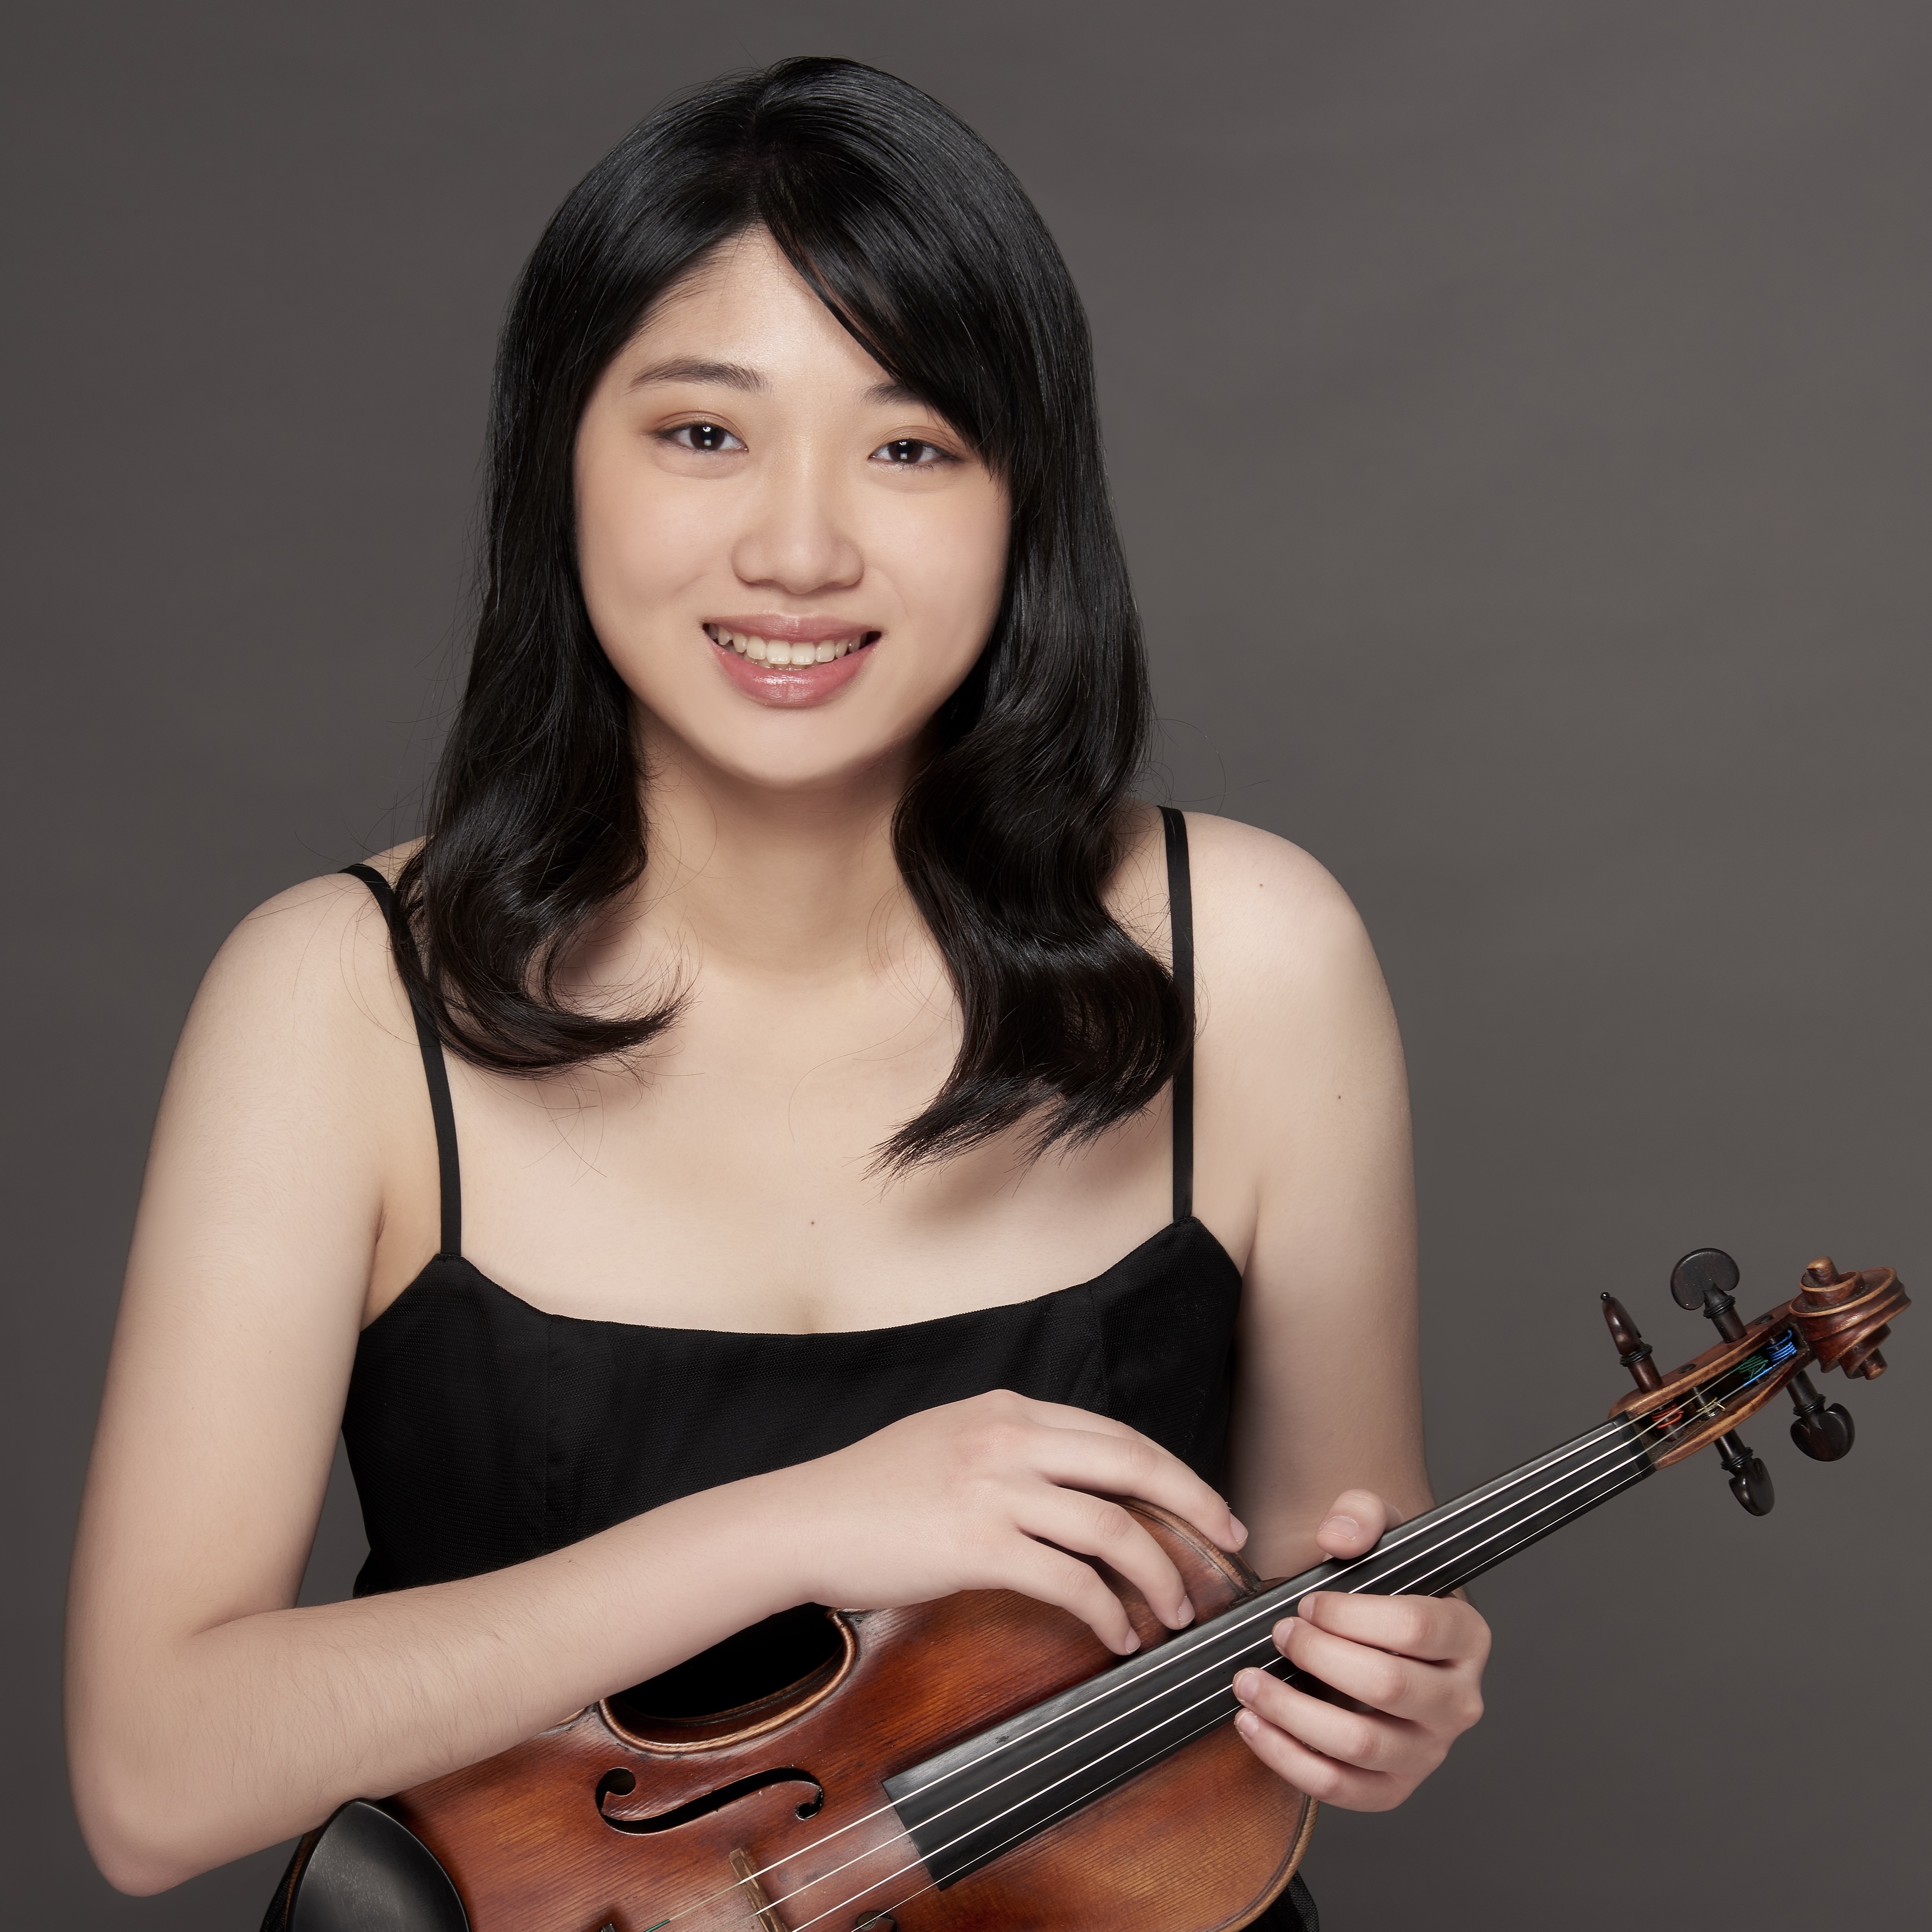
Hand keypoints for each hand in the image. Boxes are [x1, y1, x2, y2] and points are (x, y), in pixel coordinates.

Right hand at [768, 1390, 1245, 1656]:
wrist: (802, 1520)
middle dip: (1196, 1507)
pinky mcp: (977, 1544)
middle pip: (1135, 1465)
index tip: (1209, 1507)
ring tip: (1175, 1612)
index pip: (1117, 1434)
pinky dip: (1107, 1612)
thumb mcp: (949, 1439)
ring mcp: (994, 1488)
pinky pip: (1070, 1581)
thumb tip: (1070, 1480)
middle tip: (1229, 1547)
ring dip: (1158, 1575)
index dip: (1174, 1472)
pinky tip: (1117, 1636)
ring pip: (1112, 1528)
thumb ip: (1009, 1446)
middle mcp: (1010, 1437)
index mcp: (1008, 1408)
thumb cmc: (869, 1491)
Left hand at [1231, 1488, 1488, 1809]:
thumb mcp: (1373, 1534)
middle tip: (1280, 1633)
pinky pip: (1341, 1789)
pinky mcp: (1392, 1789)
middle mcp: (1458, 1701)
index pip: (1417, 1628)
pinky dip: (1288, 1760)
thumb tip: (1338, 1537)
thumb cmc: (1374, 1590)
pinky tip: (1252, 1725)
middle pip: (1388, 1687)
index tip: (1307, 1602)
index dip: (1351, 1614)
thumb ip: (1360, 1515)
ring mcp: (1428, 1752)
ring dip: (1293, 1713)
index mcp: (1466, 1636)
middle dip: (1319, 1656)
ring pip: (1362, 1746)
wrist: (1367, 1637)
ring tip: (1249, 1681)